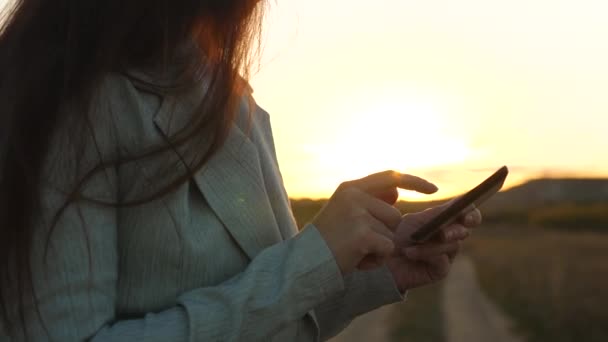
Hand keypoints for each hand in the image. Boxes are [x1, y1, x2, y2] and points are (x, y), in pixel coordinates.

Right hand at [312, 171, 437, 274]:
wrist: (304, 262)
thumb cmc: (327, 240)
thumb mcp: (344, 212)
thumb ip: (369, 201)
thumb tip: (396, 192)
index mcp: (350, 188)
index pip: (390, 177)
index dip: (414, 182)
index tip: (433, 189)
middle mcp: (354, 196)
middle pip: (395, 213)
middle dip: (386, 232)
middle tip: (360, 242)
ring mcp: (357, 214)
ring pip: (392, 232)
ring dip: (380, 246)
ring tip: (356, 250)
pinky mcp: (362, 234)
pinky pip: (387, 248)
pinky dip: (375, 259)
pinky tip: (356, 260)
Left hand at [386, 205, 482, 291]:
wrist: (382, 259)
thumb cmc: (396, 236)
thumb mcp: (414, 221)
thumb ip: (436, 214)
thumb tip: (460, 201)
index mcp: (445, 220)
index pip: (467, 213)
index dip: (471, 213)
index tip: (465, 214)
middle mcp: (449, 236)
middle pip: (465, 230)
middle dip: (457, 230)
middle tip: (444, 234)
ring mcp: (447, 254)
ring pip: (453, 245)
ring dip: (432, 245)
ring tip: (410, 245)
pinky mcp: (441, 270)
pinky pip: (443, 261)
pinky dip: (427, 255)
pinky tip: (411, 254)